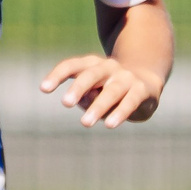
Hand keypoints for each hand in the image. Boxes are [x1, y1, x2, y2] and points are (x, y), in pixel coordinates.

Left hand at [42, 54, 160, 126]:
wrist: (146, 82)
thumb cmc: (110, 89)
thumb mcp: (95, 93)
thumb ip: (87, 98)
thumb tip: (84, 101)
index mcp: (92, 65)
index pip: (72, 66)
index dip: (57, 75)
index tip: (44, 88)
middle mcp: (108, 67)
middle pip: (91, 74)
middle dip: (79, 88)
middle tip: (66, 103)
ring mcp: (126, 77)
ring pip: (112, 90)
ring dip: (98, 106)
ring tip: (85, 123)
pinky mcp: (141, 90)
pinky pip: (130, 101)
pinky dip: (120, 112)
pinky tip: (109, 124)